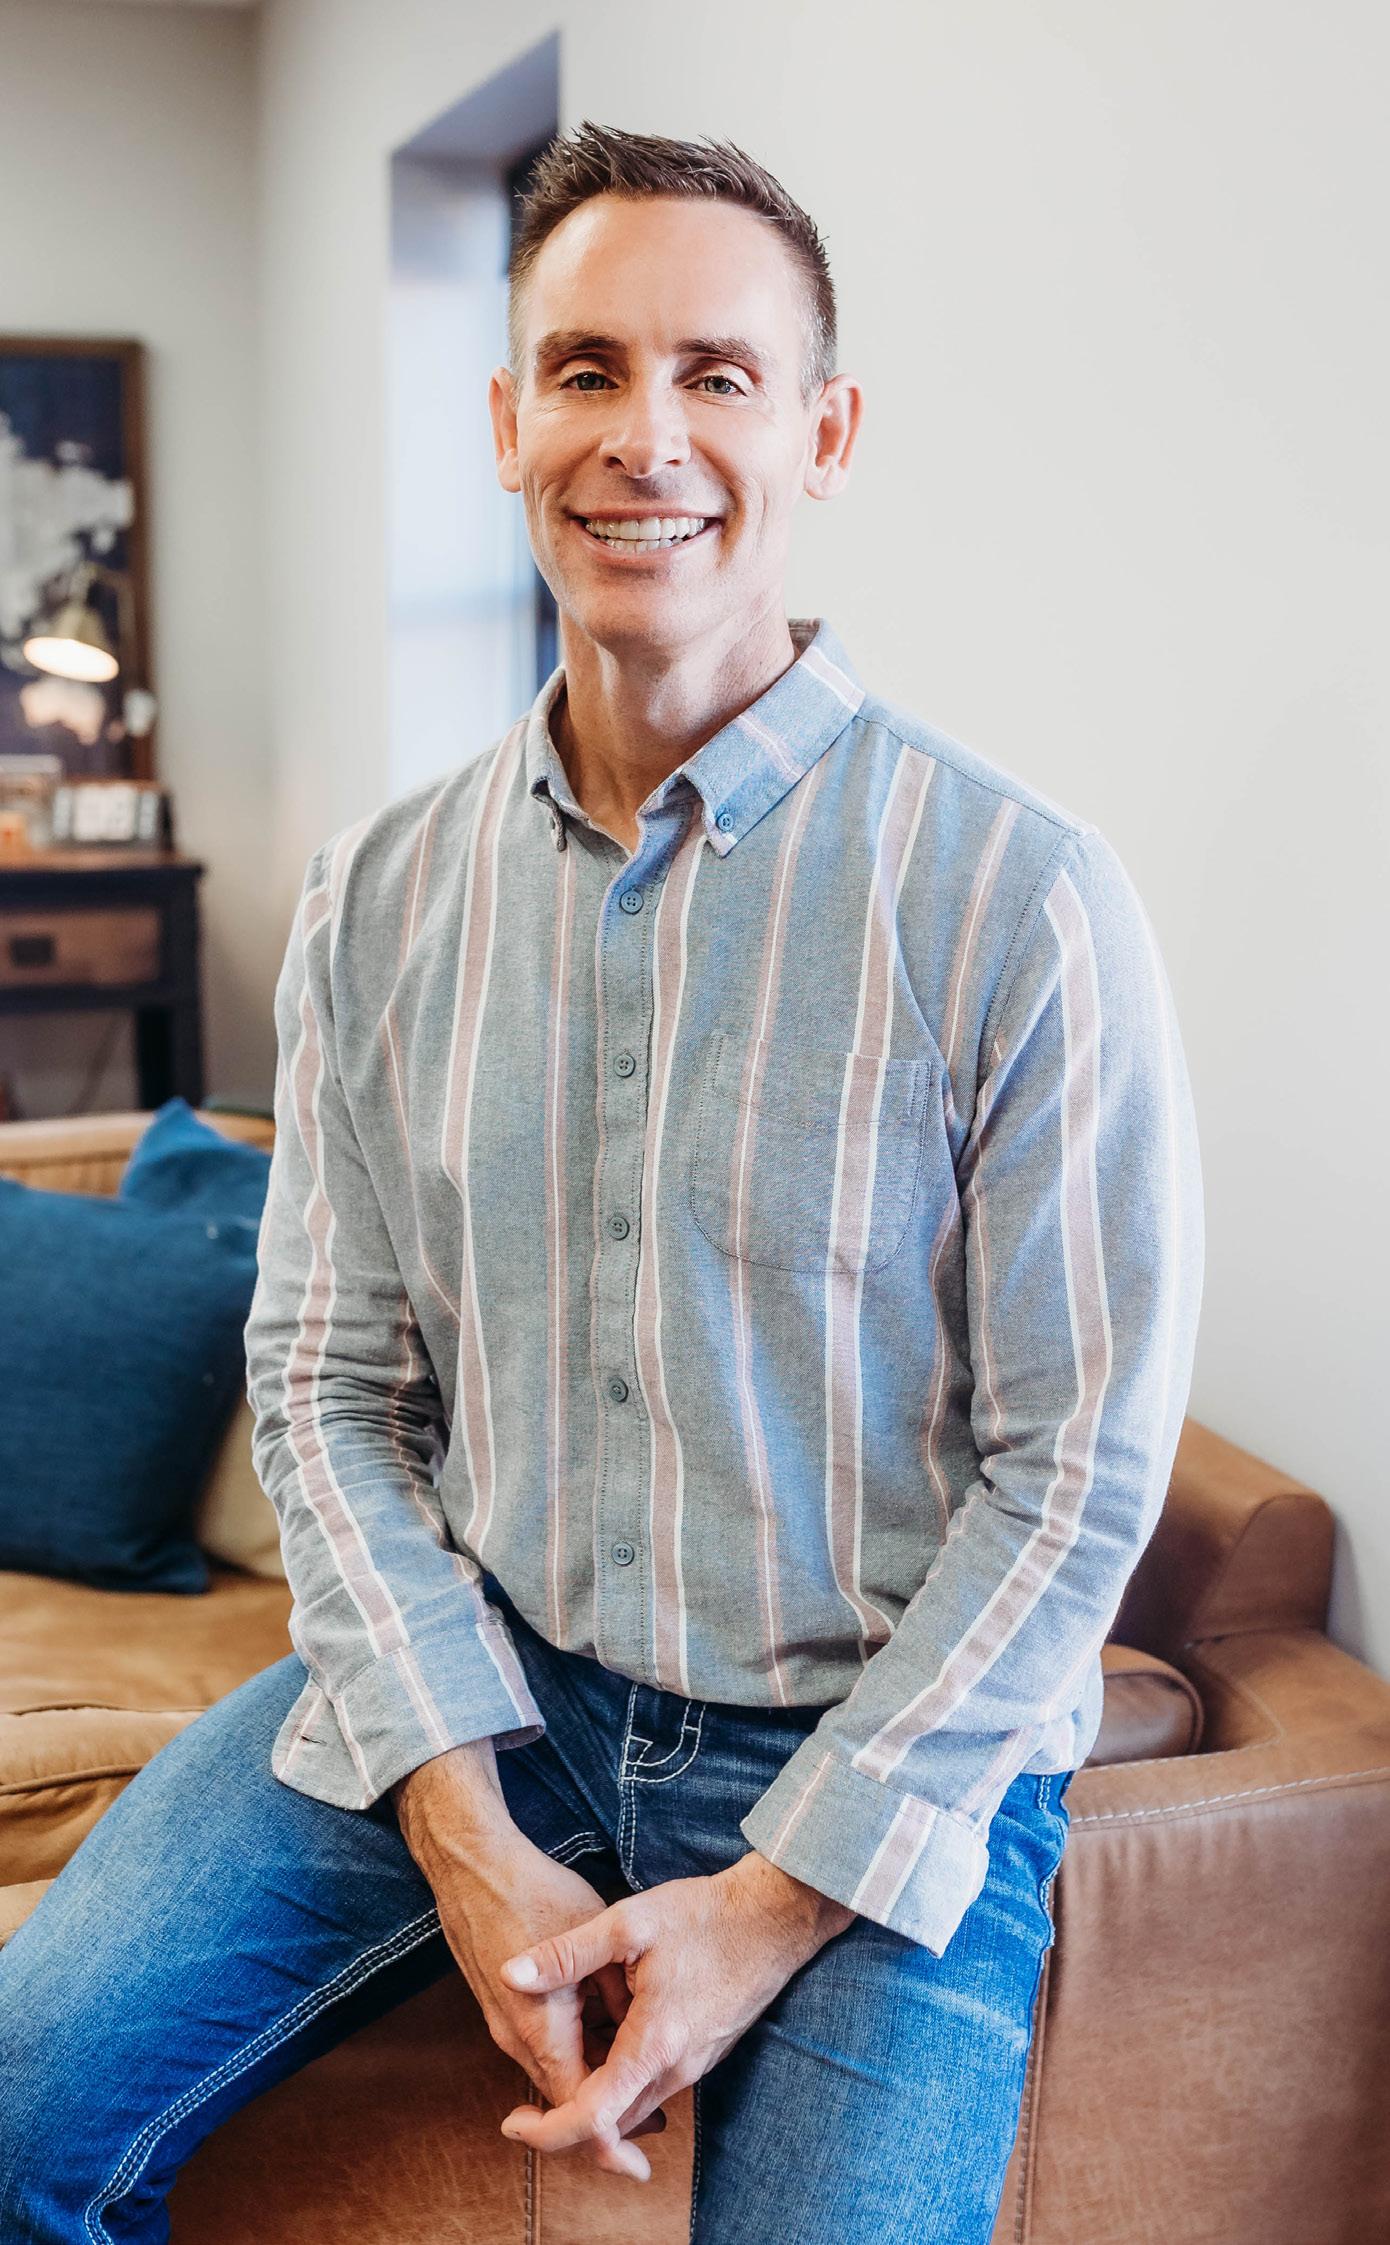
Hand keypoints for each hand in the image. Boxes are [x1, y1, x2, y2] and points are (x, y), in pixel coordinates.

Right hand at [391, 1748, 660, 2181]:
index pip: (580, 2105)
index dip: (618, 2125)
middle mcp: (515, 2038)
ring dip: (591, 2072)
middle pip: (566, 2094)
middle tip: (656, 2108)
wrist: (473, 1866)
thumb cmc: (536, 1893)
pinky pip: (538, 2045)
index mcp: (541, 2029)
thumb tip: (641, 2027)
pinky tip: (601, 2025)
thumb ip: (617, 1991)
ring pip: (552, 2070)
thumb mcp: (594, 1936)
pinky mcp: (497, 2006)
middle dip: (609, 2102)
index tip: (651, 2136)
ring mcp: (501, 2023)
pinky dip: (571, 2049)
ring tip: (636, 2063)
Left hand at [496, 1851, 854, 2161]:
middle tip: (522, 2102)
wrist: (778, 1914)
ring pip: (634, 2107)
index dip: (546, 2132)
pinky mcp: (705, 2052)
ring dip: (595, 2099)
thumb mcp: (630, 1923)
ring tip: (560, 2058)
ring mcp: (696, 2064)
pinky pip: (655, 2086)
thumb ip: (567, 1953)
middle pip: (611, 2125)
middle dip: (564, 2124)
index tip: (511, 2121)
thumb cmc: (706, 1914)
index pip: (592, 2119)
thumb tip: (510, 1975)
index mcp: (654, 2045)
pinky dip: (621, 2080)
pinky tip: (604, 2036)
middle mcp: (677, 2069)